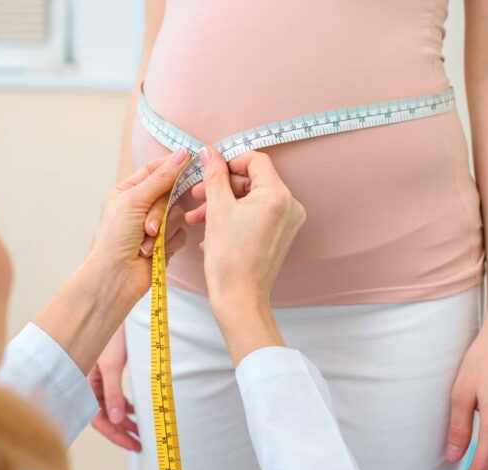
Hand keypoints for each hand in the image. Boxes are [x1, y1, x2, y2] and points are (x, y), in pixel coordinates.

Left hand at [88, 149, 189, 301]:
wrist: (116, 276)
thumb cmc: (114, 238)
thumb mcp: (134, 200)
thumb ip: (161, 178)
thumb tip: (181, 154)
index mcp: (127, 192)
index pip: (154, 170)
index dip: (171, 165)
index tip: (189, 159)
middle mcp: (141, 207)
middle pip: (168, 193)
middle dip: (160, 212)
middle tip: (147, 227)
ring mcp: (155, 225)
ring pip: (177, 214)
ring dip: (162, 230)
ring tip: (146, 243)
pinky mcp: (166, 242)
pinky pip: (181, 233)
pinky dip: (169, 242)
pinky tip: (155, 252)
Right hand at [88, 326, 140, 451]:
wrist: (114, 308)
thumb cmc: (109, 334)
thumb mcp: (112, 365)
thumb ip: (114, 393)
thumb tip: (118, 419)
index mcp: (83, 384)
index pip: (97, 418)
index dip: (115, 434)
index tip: (132, 444)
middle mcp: (88, 383)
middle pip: (104, 415)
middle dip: (122, 430)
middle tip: (139, 443)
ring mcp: (98, 377)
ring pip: (111, 406)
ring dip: (125, 418)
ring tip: (141, 430)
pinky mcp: (108, 370)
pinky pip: (115, 394)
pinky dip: (126, 404)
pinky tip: (136, 412)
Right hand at [186, 146, 305, 363]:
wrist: (239, 298)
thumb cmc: (229, 258)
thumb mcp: (216, 209)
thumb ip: (214, 175)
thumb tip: (209, 152)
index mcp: (278, 195)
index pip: (255, 160)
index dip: (229, 162)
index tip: (210, 170)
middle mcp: (290, 206)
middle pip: (253, 180)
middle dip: (222, 186)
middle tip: (197, 195)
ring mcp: (288, 222)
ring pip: (252, 199)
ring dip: (224, 203)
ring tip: (198, 218)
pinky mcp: (281, 235)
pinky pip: (257, 215)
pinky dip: (235, 217)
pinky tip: (213, 231)